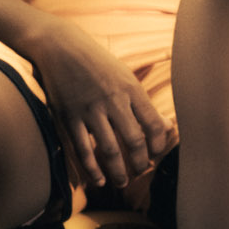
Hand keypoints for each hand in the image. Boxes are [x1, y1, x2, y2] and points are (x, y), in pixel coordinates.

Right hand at [27, 15, 174, 206]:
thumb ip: (144, 104)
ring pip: (109, 149)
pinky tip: (98, 180)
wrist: (60, 46)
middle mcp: (112, 100)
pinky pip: (82, 149)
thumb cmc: (97, 63)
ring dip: (118, 172)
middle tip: (140, 172)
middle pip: (134, 141)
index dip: (158, 145)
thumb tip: (168, 127)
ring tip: (122, 182)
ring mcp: (89, 110)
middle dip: (140, 163)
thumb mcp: (125, 76)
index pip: (153, 124)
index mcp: (130, 89)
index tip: (155, 154)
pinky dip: (91, 169)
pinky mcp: (68, 117)